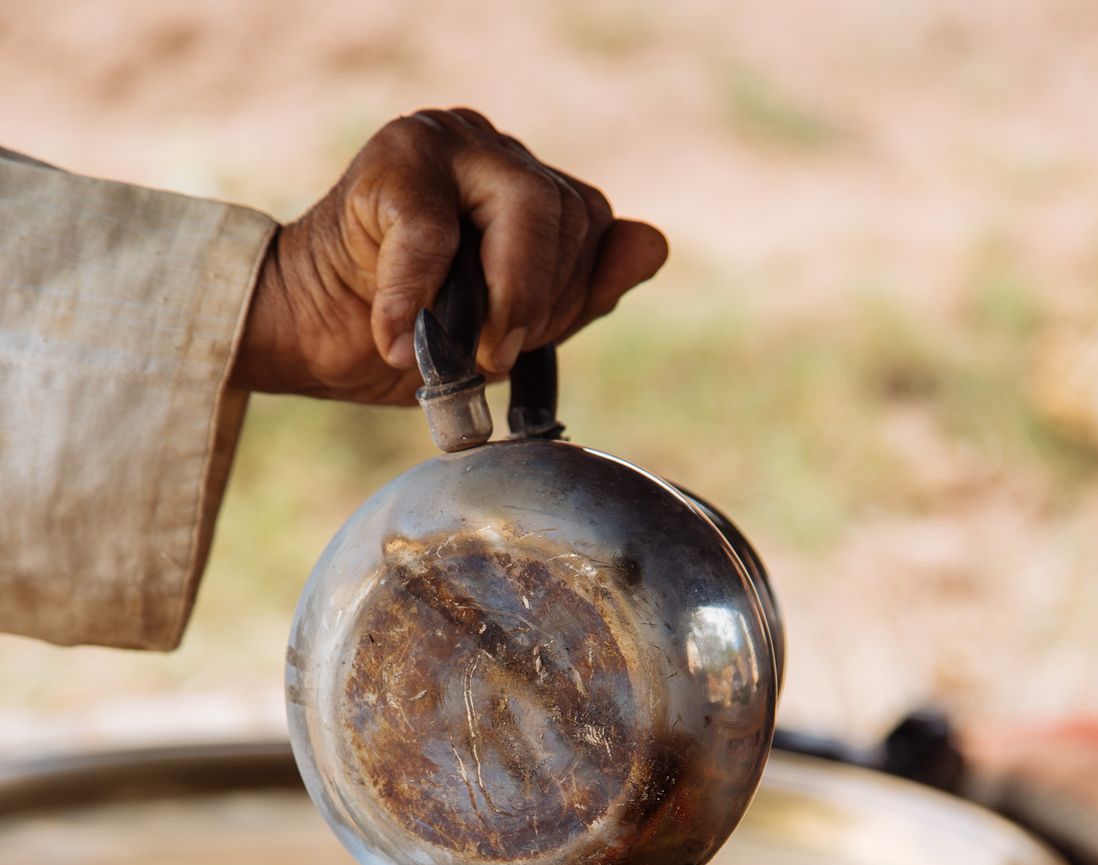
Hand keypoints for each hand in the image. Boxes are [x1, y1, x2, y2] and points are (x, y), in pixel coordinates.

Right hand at [232, 108, 667, 403]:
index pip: (589, 222)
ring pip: (525, 206)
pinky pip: (433, 231)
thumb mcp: (508, 332)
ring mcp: (441, 141)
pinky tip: (395, 340)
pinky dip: (415, 299)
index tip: (520, 346)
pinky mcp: (390, 161)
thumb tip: (654, 245)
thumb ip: (580, 295)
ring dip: (497, 297)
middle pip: (567, 211)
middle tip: (490, 354)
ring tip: (450, 348)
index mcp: (521, 184)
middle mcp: (488, 149)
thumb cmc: (406, 336)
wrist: (307, 335)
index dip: (570, 291)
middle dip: (539, 300)